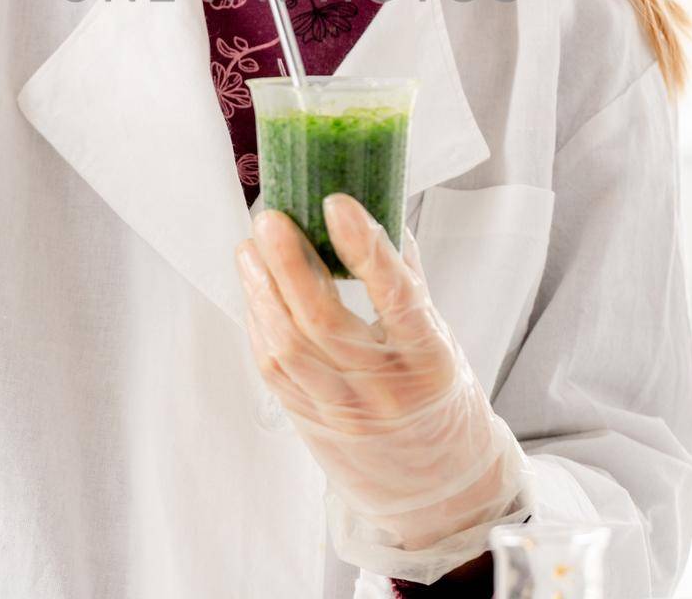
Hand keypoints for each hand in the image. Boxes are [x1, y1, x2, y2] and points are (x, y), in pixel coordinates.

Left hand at [233, 194, 530, 560]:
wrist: (438, 487)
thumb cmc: (440, 399)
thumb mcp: (442, 340)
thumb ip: (409, 279)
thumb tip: (379, 212)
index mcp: (429, 360)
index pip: (398, 298)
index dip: (366, 250)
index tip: (337, 204)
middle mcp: (385, 389)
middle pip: (325, 322)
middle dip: (289, 263)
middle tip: (271, 219)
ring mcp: (344, 411)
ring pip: (289, 347)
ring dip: (261, 291)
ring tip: (250, 249)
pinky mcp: (311, 422)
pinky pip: (274, 370)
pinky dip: (258, 323)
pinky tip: (254, 291)